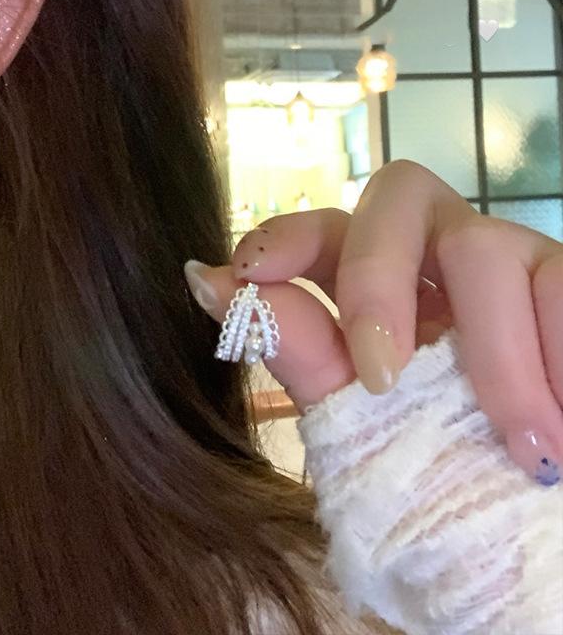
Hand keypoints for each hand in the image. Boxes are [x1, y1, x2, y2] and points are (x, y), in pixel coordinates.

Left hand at [184, 159, 562, 485]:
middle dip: (377, 277)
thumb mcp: (360, 421)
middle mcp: (438, 260)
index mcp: (376, 289)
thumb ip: (297, 348)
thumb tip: (202, 279)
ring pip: (484, 245)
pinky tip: (559, 432)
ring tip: (524, 449)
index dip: (286, 234)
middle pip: (400, 196)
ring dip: (493, 354)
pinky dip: (558, 356)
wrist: (533, 533)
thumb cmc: (444, 479)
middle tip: (381, 377)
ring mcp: (511, 264)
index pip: (325, 228)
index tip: (248, 271)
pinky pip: (562, 282)